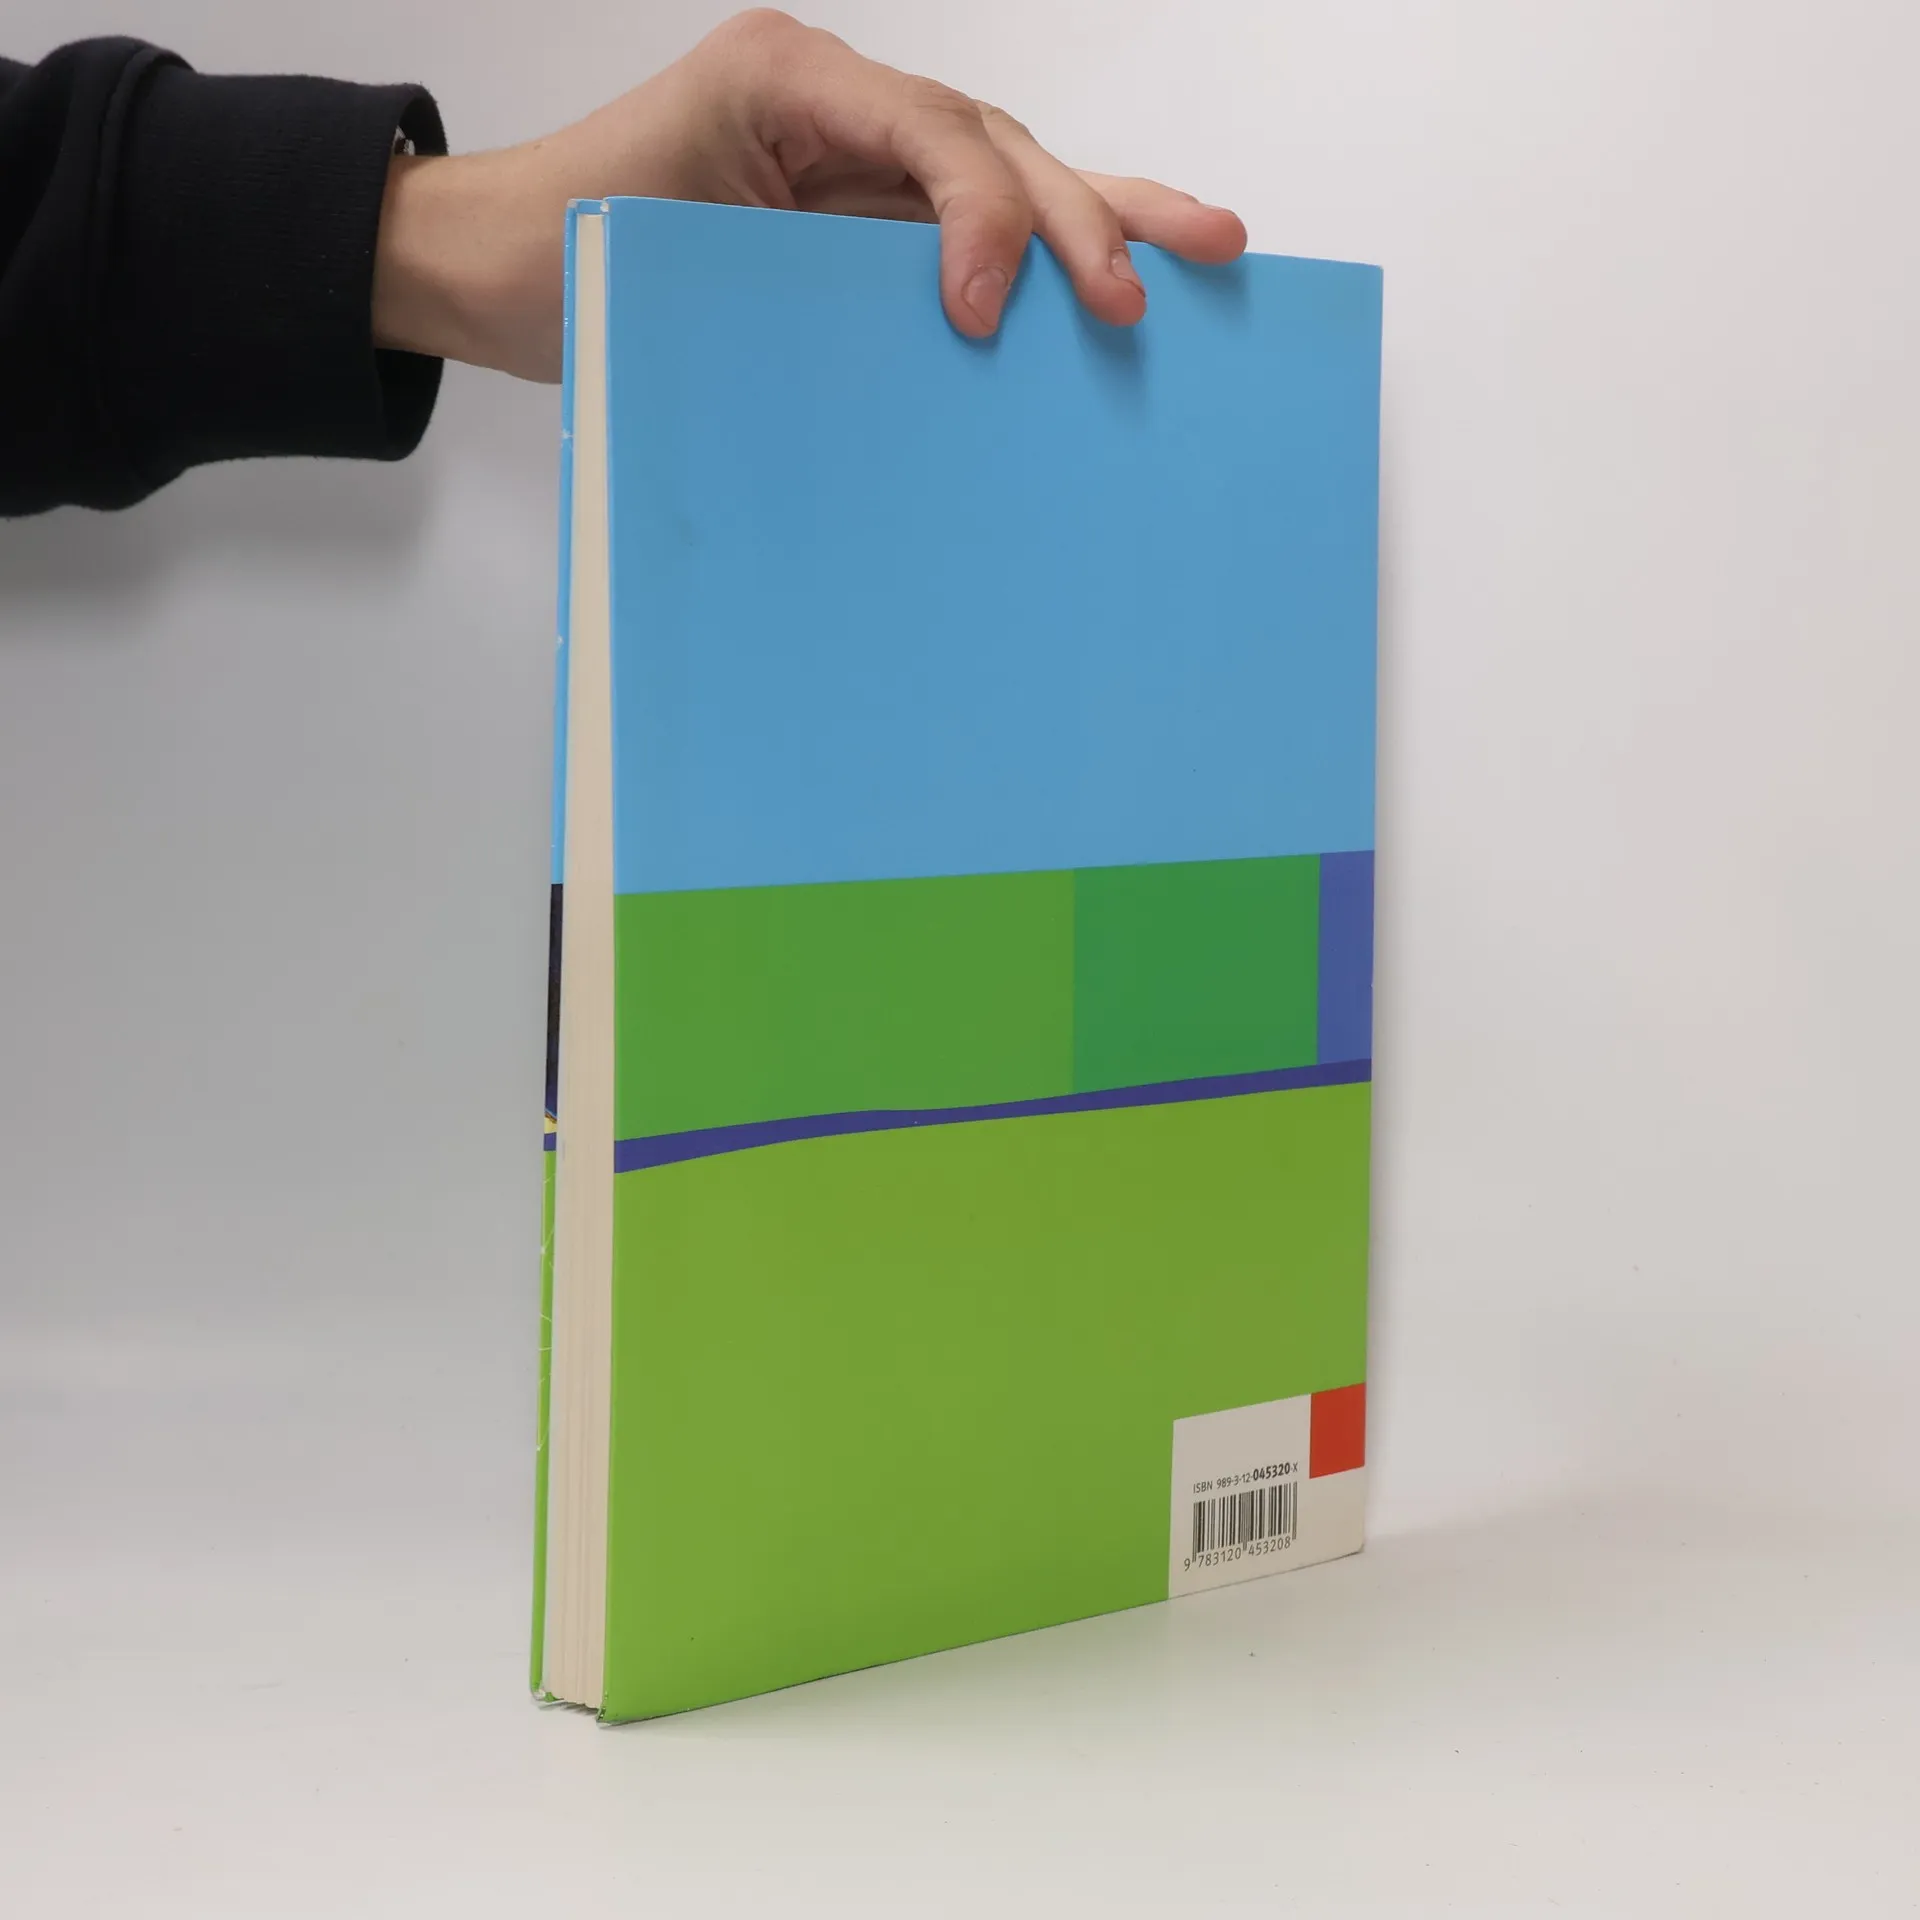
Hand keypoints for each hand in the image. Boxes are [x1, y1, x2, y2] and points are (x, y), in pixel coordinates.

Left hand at [372, 8, 1246, 381]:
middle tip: (1153, 285)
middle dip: (1083, 218)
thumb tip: (932, 353)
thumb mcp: (667, 261)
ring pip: (1010, 173)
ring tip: (1214, 245)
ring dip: (1109, 217)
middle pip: (995, 144)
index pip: (929, 132)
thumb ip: (792, 284)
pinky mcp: (868, 213)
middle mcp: (840, 103)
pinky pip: (977, 224)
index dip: (979, 217)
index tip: (984, 315)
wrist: (502, 265)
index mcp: (787, 80)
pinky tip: (1126, 271)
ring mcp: (862, 154)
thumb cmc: (565, 257)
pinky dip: (1051, 252)